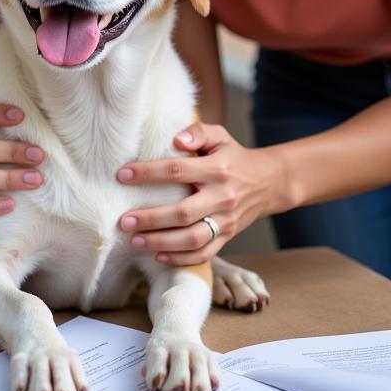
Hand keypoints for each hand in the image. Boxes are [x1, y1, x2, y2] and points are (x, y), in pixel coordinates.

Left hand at [117, 123, 280, 264]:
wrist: (269, 182)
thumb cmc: (234, 156)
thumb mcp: (220, 136)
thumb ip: (198, 131)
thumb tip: (176, 139)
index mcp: (217, 169)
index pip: (176, 170)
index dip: (147, 173)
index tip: (122, 175)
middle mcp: (222, 197)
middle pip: (183, 212)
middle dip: (150, 218)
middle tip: (124, 221)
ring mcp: (226, 220)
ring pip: (193, 239)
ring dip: (161, 242)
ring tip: (135, 240)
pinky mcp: (228, 236)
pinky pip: (205, 254)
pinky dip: (181, 259)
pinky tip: (158, 256)